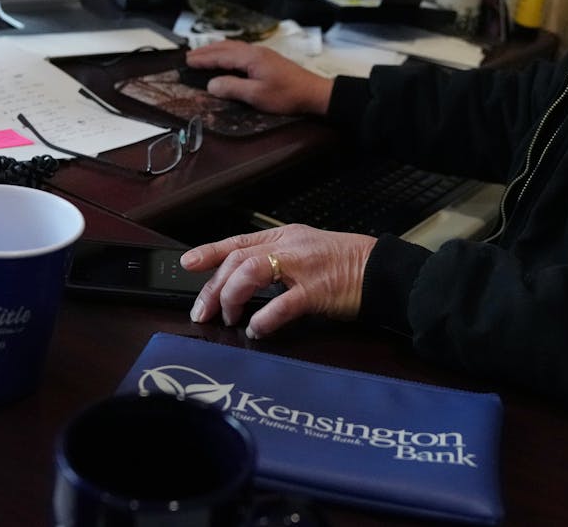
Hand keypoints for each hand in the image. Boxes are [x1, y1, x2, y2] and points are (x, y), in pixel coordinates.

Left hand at [183, 225, 376, 338]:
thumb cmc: (344, 264)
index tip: (187, 264)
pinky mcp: (317, 290)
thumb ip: (276, 262)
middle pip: (238, 259)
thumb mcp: (306, 252)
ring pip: (251, 272)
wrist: (380, 269)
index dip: (209, 251)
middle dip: (213, 287)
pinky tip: (257, 330)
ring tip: (230, 319)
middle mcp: (289, 247)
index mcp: (284, 237)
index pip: (238, 241)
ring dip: (232, 298)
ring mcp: (302, 267)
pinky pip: (282, 304)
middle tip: (202, 311)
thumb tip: (243, 285)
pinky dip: (264, 318)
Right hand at [184, 40, 332, 115]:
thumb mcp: (256, 96)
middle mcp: (254, 51)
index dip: (203, 59)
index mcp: (250, 57)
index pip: (220, 56)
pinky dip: (227, 51)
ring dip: (216, 49)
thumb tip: (210, 84)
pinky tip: (227, 56)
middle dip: (206, 51)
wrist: (313, 92)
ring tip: (203, 53)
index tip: (186, 61)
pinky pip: (241, 50)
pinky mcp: (267, 58)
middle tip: (189, 56)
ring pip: (234, 46)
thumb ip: (232, 88)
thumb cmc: (286, 95)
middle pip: (226, 47)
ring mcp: (262, 53)